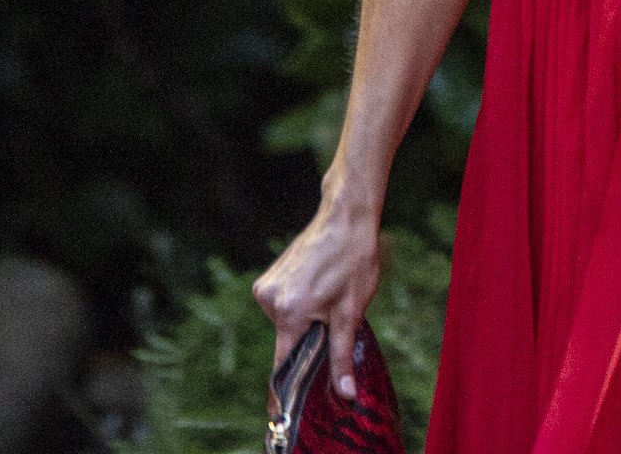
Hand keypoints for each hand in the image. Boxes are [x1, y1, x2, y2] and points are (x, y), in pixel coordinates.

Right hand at [254, 189, 382, 399]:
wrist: (345, 217)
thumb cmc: (353, 261)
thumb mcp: (351, 312)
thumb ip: (342, 355)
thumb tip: (344, 393)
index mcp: (289, 312)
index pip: (282, 363)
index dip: (288, 385)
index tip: (287, 403)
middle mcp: (270, 300)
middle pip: (287, 341)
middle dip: (309, 342)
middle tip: (333, 321)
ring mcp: (267, 287)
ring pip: (286, 323)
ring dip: (306, 321)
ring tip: (328, 296)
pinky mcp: (269, 278)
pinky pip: (283, 306)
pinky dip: (299, 306)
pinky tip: (318, 287)